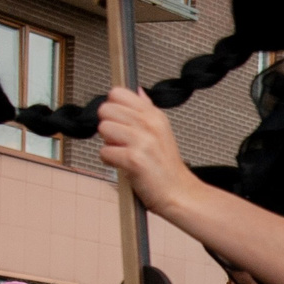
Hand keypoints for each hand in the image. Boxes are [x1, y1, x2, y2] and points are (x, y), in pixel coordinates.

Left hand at [95, 88, 197, 219]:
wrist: (179, 192)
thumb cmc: (167, 167)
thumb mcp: (162, 130)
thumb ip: (147, 109)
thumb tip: (138, 91)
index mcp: (154, 115)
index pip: (117, 93)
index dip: (112, 108)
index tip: (120, 122)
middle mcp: (149, 124)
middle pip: (105, 109)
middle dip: (108, 126)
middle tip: (121, 141)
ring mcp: (142, 141)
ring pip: (103, 129)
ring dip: (108, 144)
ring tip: (123, 153)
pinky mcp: (134, 159)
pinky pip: (104, 152)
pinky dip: (110, 162)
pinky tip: (124, 165)